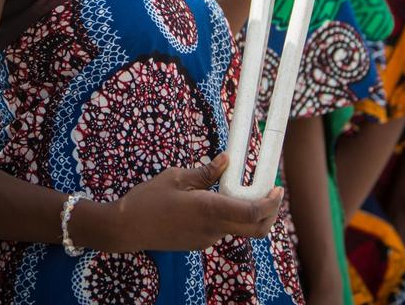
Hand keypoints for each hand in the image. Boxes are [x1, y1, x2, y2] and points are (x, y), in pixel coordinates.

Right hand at [90, 153, 283, 252]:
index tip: (278, 188)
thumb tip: (227, 161)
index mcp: (209, 210)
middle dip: (270, 213)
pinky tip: (213, 200)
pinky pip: (221, 229)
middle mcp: (213, 229)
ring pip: (238, 227)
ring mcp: (206, 240)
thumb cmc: (147, 199)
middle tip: (271, 193)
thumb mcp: (175, 177)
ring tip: (235, 189)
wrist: (127, 228)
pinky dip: (228, 216)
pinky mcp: (198, 244)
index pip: (252, 212)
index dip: (271, 203)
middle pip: (255, 229)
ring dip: (245, 212)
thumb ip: (205, 172)